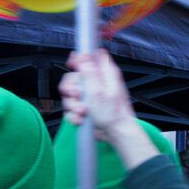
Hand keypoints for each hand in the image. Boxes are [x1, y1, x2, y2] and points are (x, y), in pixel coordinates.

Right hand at [60, 50, 152, 165]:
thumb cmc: (113, 114)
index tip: (72, 66)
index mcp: (104, 73)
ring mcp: (92, 96)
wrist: (117, 134)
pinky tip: (80, 119)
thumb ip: (88, 71)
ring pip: (72, 94)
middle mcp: (98, 83)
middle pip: (75, 77)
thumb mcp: (97, 90)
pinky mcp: (87, 108)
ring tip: (82, 112)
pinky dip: (74, 115)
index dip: (79, 58)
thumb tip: (82, 54)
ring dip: (73, 105)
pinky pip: (73, 108)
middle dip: (72, 88)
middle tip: (77, 96)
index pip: (90, 56)